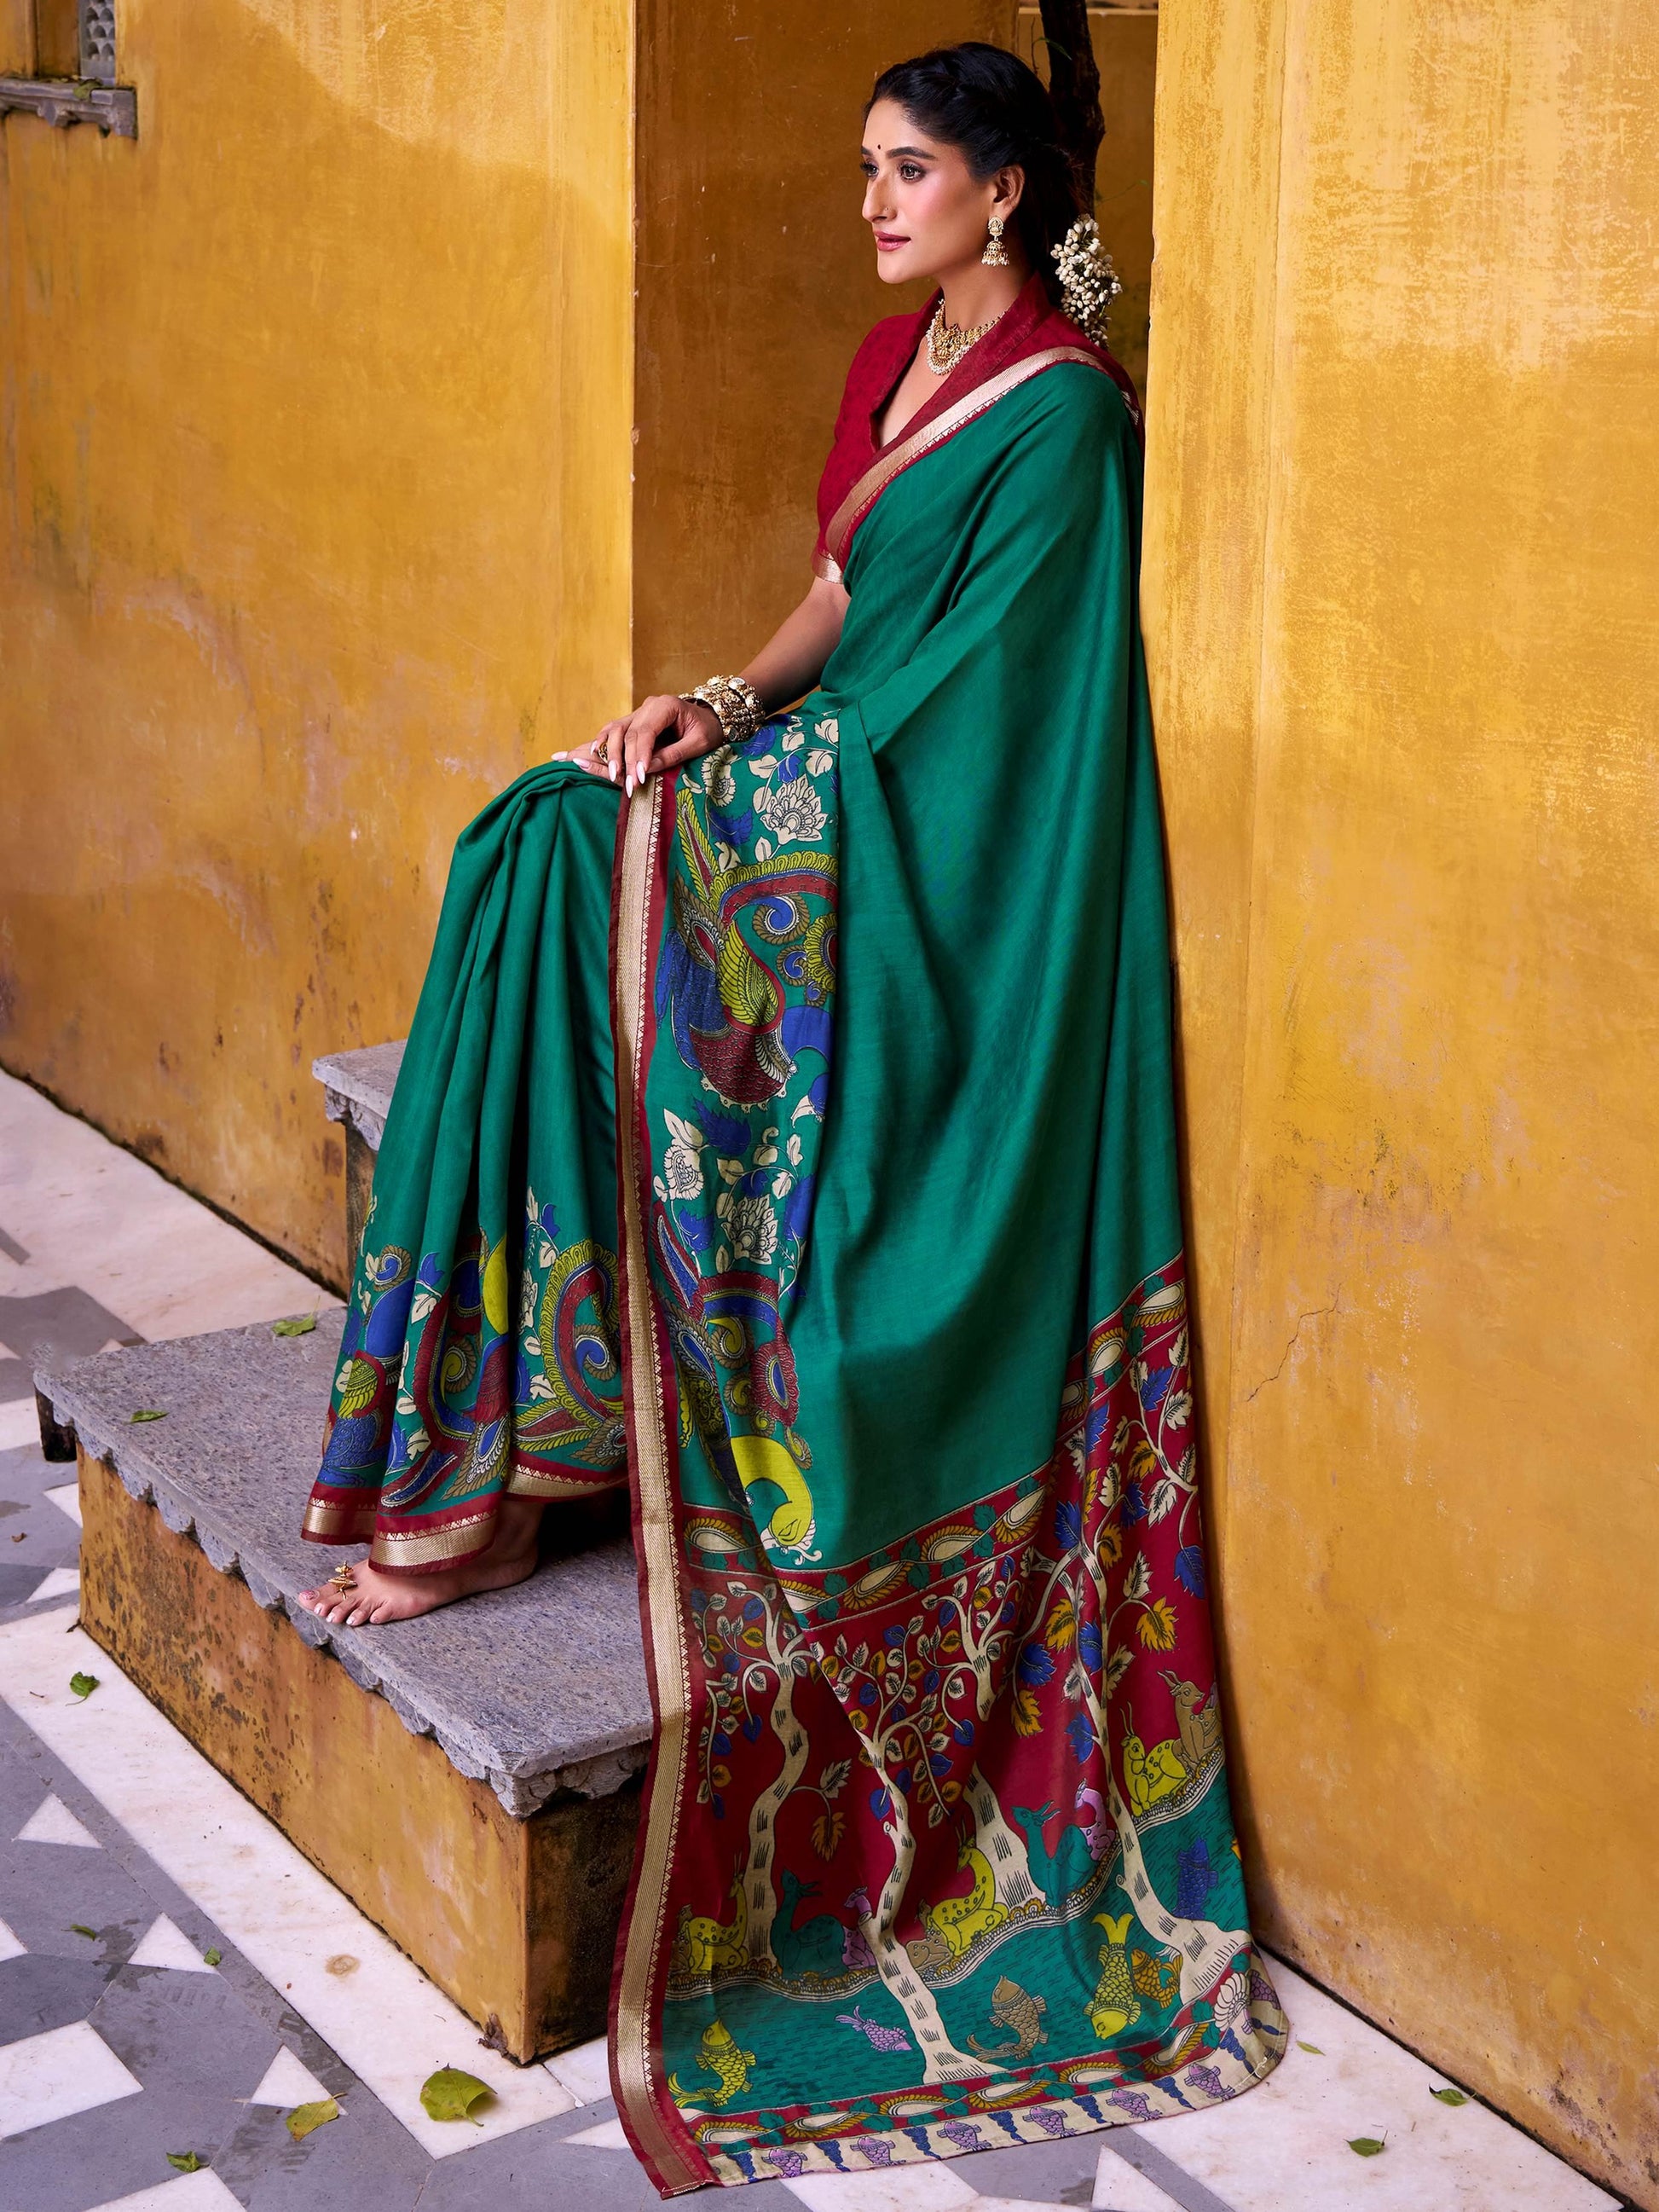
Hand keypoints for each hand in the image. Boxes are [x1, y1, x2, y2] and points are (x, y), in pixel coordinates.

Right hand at [558, 694, 726, 793]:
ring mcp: (638, 713)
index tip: (637, 777)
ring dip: (607, 752)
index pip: (645, 732)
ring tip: (604, 771)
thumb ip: (674, 754)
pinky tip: (588, 754)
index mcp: (666, 705)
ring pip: (614, 730)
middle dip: (622, 759)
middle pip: (626, 732)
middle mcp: (648, 706)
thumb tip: (646, 769)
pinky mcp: (634, 722)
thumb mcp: (699, 743)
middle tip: (623, 783)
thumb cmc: (708, 729)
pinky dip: (601, 743)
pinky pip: (612, 731)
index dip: (639, 755)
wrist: (711, 716)